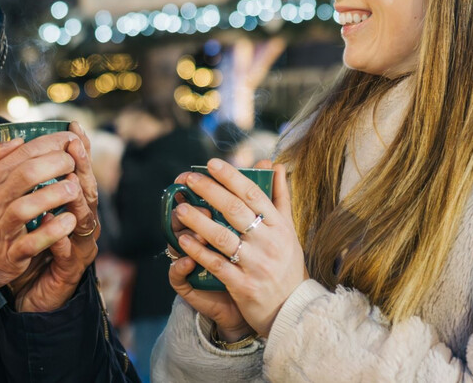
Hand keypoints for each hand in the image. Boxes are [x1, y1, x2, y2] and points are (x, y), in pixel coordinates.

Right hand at [0, 131, 81, 288]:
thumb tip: (17, 140)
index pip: (22, 154)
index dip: (50, 143)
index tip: (69, 138)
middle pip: (28, 174)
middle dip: (57, 163)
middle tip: (74, 162)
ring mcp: (1, 228)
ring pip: (28, 207)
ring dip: (55, 195)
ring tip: (74, 189)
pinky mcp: (9, 253)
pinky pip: (31, 242)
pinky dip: (52, 232)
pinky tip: (69, 221)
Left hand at [7, 123, 103, 312]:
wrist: (29, 294)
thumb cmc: (29, 249)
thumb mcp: (23, 212)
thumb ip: (23, 183)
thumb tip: (19, 148)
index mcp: (69, 206)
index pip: (76, 172)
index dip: (77, 150)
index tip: (71, 127)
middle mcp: (80, 222)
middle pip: (87, 189)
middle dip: (83, 167)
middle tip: (75, 147)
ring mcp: (79, 245)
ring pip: (84, 219)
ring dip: (78, 200)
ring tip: (71, 182)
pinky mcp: (71, 269)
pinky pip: (69, 252)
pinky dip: (62, 239)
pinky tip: (55, 227)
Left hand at [173, 159, 303, 338]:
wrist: (292, 309)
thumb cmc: (288, 265)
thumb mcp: (289, 231)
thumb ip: (281, 198)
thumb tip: (277, 165)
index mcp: (279, 226)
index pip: (254, 194)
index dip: (231, 177)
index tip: (212, 163)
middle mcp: (269, 241)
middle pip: (235, 210)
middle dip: (209, 191)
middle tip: (188, 178)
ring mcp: (256, 263)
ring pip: (223, 236)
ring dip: (199, 221)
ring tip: (180, 208)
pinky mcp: (243, 284)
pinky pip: (217, 264)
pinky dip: (199, 252)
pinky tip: (184, 241)